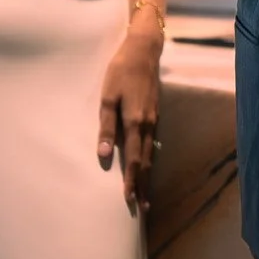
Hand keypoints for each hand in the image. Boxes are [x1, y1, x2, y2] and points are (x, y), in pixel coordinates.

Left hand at [97, 26, 163, 215]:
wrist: (144, 51)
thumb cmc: (120, 72)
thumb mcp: (107, 98)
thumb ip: (106, 127)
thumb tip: (105, 155)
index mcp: (136, 123)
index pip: (135, 160)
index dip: (132, 181)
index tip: (129, 200)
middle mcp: (149, 125)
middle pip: (147, 161)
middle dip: (144, 185)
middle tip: (143, 207)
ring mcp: (154, 119)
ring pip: (152, 153)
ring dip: (149, 174)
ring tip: (146, 192)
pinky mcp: (154, 113)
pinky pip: (153, 142)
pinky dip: (151, 158)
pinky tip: (148, 163)